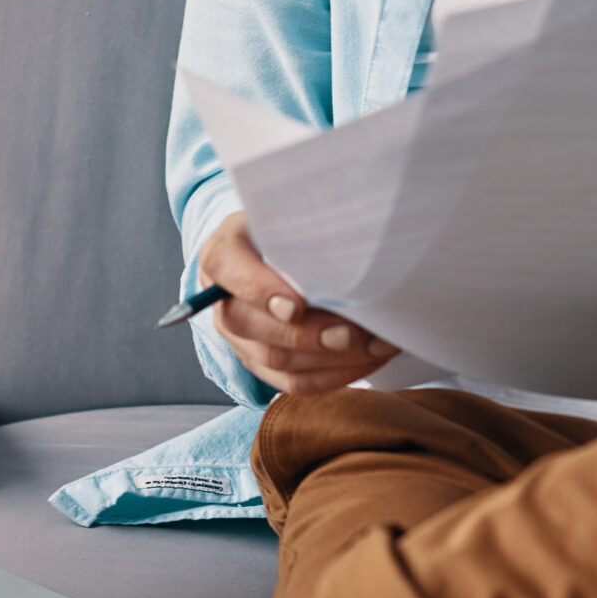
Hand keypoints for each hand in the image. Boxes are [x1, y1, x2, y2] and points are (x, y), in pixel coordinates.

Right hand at [198, 211, 398, 395]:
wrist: (283, 250)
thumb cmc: (293, 227)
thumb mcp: (294, 215)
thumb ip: (307, 230)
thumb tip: (350, 254)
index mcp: (223, 253)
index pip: (225, 268)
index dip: (259, 290)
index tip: (297, 305)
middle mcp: (221, 298)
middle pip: (249, 324)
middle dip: (307, 334)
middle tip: (353, 333)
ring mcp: (238, 336)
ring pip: (275, 360)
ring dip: (330, 358)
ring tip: (375, 345)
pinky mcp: (259, 363)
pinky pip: (292, 382)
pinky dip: (333, 375)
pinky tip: (366, 360)